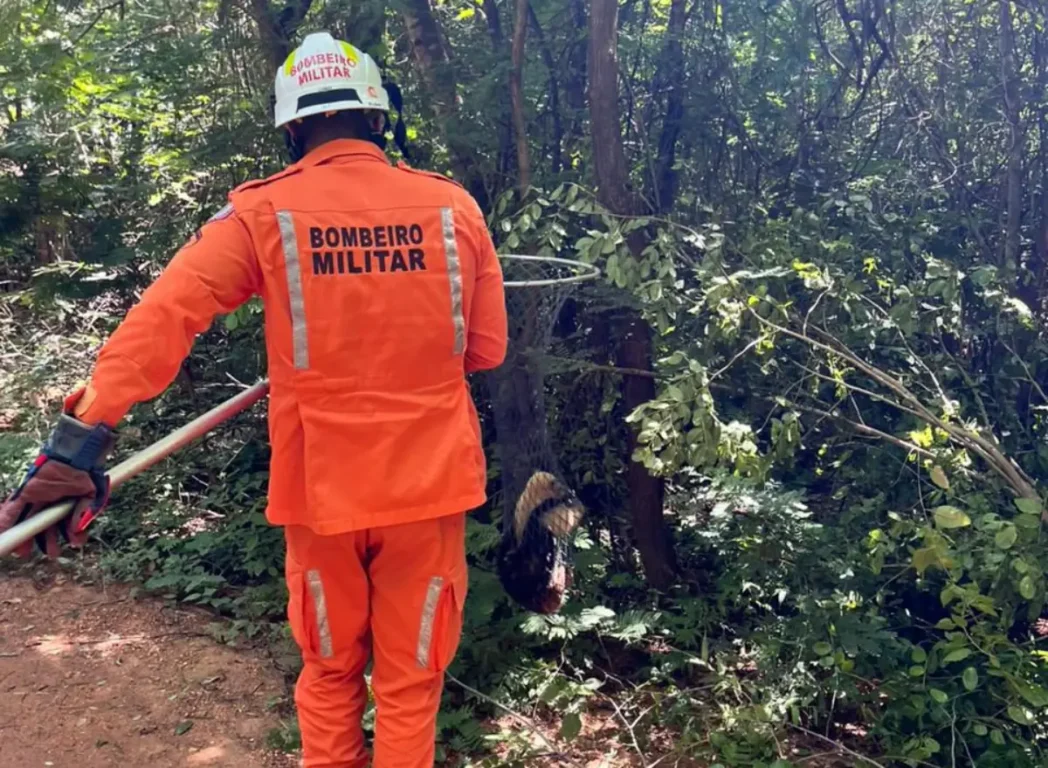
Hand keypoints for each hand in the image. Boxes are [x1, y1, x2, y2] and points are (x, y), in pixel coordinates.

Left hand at [0, 414, 114, 558]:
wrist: (76, 453)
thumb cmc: (86, 471)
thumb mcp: (93, 495)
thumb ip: (86, 513)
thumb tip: (78, 531)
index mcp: (66, 505)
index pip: (62, 525)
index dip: (64, 536)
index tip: (70, 545)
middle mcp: (50, 503)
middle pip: (43, 526)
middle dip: (43, 541)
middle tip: (48, 553)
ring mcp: (36, 499)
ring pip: (26, 521)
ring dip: (23, 537)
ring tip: (22, 552)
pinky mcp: (24, 493)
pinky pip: (12, 511)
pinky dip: (6, 523)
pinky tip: (5, 536)